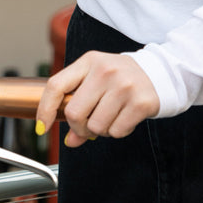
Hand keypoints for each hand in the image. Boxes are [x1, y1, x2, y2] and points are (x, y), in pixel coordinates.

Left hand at [36, 50, 159, 147]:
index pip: (56, 86)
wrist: (160, 72)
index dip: (45, 110)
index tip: (42, 127)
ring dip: (100, 131)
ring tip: (110, 117)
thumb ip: (79, 105)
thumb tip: (70, 140)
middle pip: (74, 113)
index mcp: (89, 61)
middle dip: (78, 127)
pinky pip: (116, 132)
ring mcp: (123, 86)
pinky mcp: (140, 103)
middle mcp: (105, 71)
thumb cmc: (121, 78)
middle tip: (89, 125)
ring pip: (95, 126)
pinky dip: (117, 131)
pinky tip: (124, 118)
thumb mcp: (96, 81)